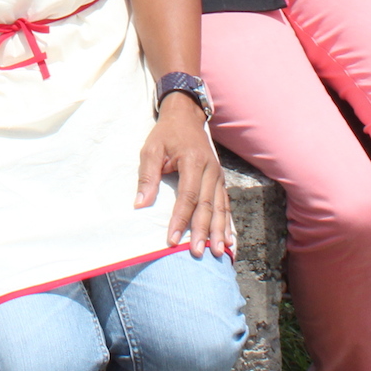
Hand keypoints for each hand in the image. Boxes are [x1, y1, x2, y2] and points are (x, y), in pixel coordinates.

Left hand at [136, 96, 229, 256]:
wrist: (186, 117)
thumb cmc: (166, 134)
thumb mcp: (151, 149)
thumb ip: (147, 176)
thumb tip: (141, 204)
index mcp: (193, 161)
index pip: (187, 196)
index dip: (180, 219)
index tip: (172, 239)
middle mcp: (210, 170)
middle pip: (207, 205)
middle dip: (203, 231)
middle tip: (198, 253)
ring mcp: (218, 176)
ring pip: (220, 207)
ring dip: (219, 231)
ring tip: (218, 252)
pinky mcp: (220, 180)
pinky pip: (225, 204)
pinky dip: (227, 223)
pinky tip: (230, 240)